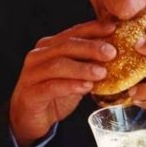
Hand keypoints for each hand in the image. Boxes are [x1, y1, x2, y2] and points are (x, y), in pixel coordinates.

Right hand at [9, 21, 115, 146]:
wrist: (29, 117)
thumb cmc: (54, 93)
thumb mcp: (74, 75)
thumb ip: (88, 63)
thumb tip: (116, 54)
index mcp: (49, 46)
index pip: (73, 33)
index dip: (93, 29)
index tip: (114, 28)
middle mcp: (38, 56)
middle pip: (65, 46)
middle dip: (90, 47)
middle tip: (111, 52)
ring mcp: (32, 74)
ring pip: (58, 65)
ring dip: (82, 68)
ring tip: (102, 72)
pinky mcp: (31, 93)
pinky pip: (52, 87)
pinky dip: (71, 86)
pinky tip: (86, 87)